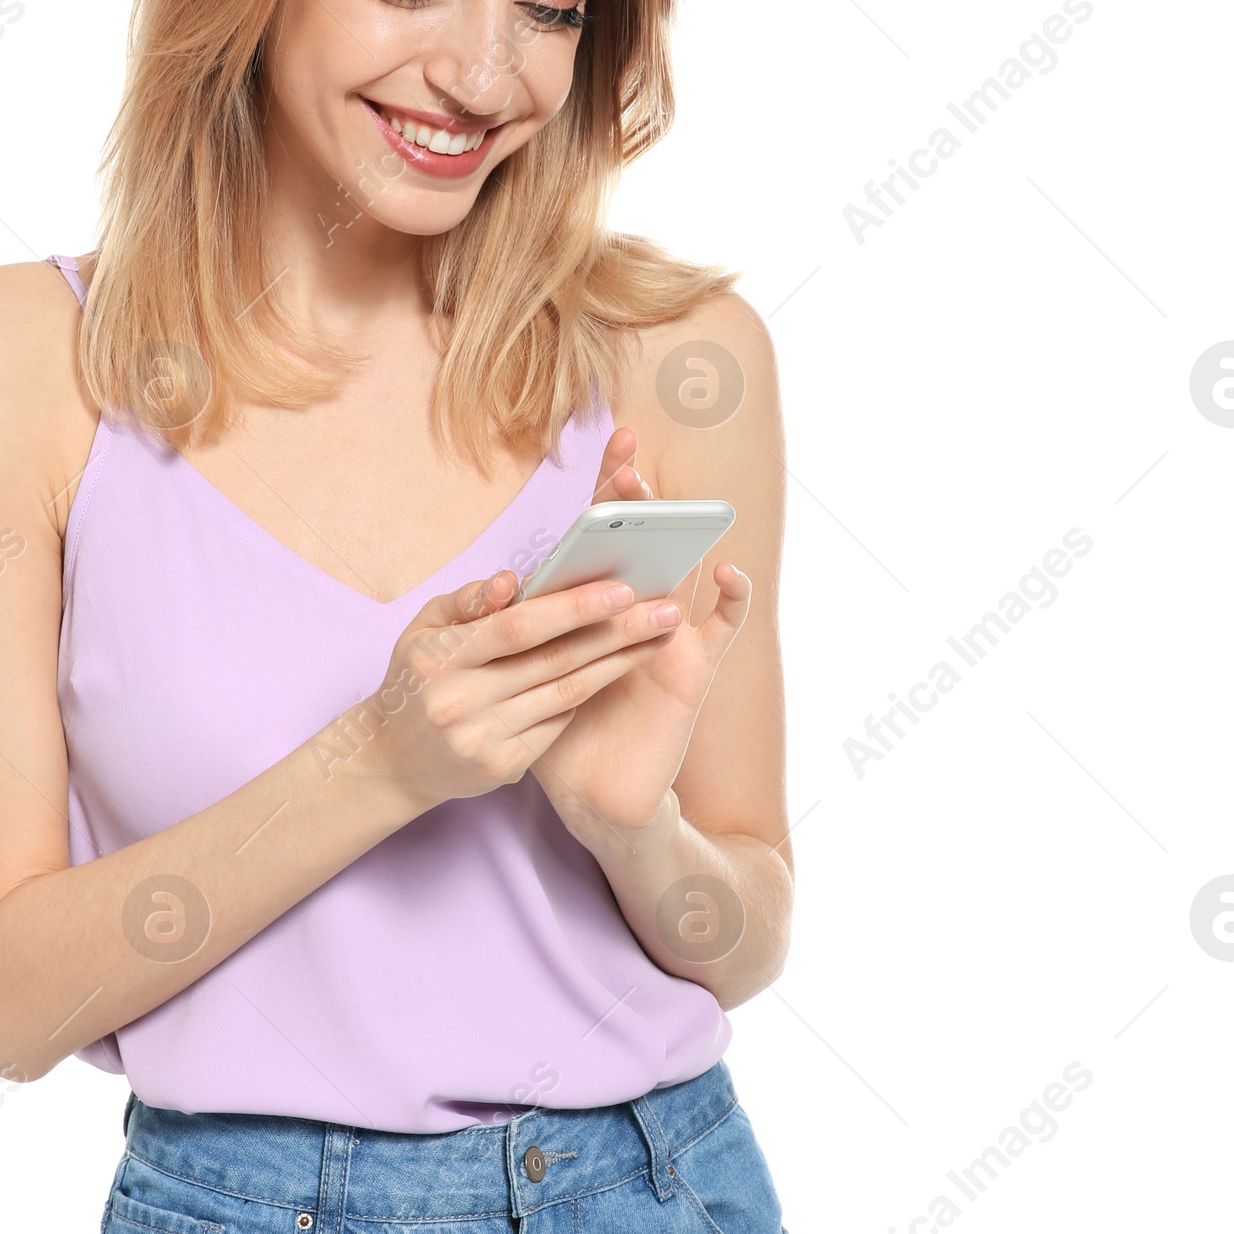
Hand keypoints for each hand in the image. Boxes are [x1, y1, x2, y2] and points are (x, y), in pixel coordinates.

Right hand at [357, 564, 683, 814]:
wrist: (391, 760)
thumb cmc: (415, 678)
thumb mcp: (423, 630)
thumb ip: (467, 601)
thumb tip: (511, 581)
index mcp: (440, 658)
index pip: (518, 628)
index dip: (573, 608)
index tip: (622, 590)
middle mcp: (461, 701)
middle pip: (554, 661)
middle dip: (616, 633)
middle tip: (664, 609)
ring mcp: (483, 739)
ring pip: (567, 693)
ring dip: (618, 662)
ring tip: (659, 636)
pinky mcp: (503, 768)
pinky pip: (558, 722)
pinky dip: (589, 693)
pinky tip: (619, 668)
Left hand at [529, 425, 750, 841]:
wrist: (592, 793)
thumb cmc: (558, 727)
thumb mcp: (530, 672)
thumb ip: (521, 629)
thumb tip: (500, 587)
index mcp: (596, 604)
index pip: (602, 533)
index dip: (608, 489)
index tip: (614, 440)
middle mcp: (636, 608)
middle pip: (642, 540)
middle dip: (637, 498)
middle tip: (631, 456)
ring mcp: (669, 632)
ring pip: (681, 569)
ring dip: (678, 534)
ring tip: (668, 501)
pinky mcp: (694, 667)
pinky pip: (723, 626)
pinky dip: (734, 596)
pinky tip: (728, 568)